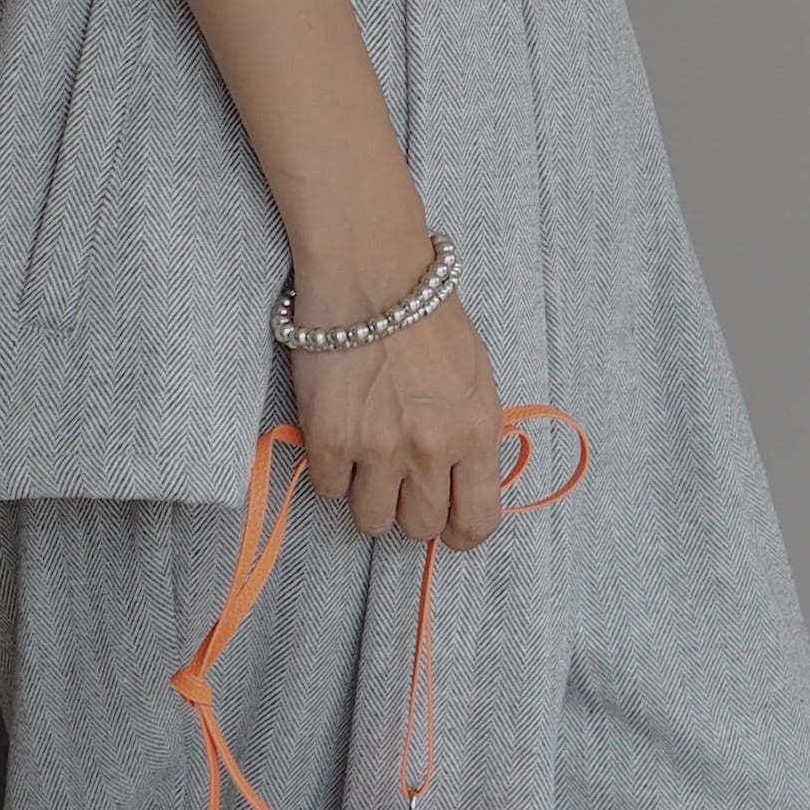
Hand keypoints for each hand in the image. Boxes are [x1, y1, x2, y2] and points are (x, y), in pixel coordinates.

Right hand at [293, 287, 506, 544]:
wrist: (371, 276)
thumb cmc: (427, 316)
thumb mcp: (475, 377)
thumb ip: (472, 433)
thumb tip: (461, 481)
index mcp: (478, 431)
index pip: (478, 519)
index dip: (462, 534)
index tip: (449, 529)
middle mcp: (433, 448)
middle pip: (420, 527)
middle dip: (409, 511)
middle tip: (398, 483)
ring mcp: (380, 448)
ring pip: (372, 521)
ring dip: (368, 498)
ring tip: (365, 461)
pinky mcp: (331, 440)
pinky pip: (330, 490)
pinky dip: (332, 472)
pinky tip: (338, 437)